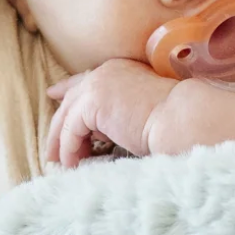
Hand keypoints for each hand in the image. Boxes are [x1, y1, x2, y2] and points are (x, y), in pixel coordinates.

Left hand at [46, 61, 174, 168]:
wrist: (183, 118)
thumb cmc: (173, 122)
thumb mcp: (139, 113)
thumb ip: (117, 115)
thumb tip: (98, 133)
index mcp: (120, 70)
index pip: (86, 79)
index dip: (67, 88)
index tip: (54, 94)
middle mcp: (106, 72)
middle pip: (72, 99)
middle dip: (59, 125)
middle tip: (52, 149)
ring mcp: (98, 84)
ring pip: (67, 116)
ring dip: (62, 142)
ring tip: (62, 164)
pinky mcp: (93, 102)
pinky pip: (71, 129)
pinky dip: (69, 149)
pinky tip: (73, 164)